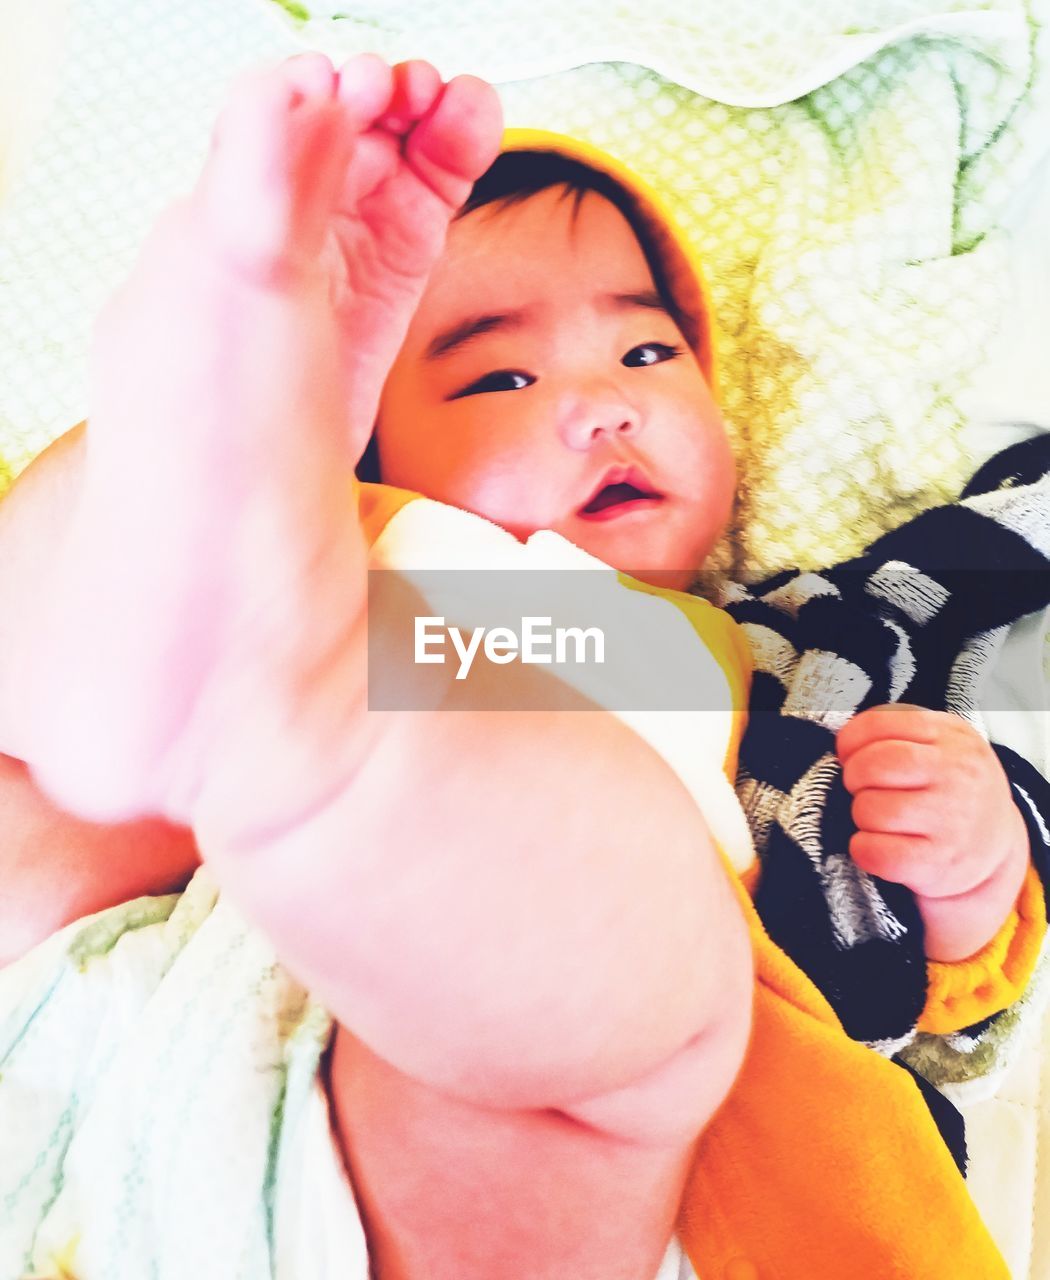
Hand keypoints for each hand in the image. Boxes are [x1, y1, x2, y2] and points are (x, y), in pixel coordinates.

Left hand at [837, 705, 1028, 959]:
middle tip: (864, 789)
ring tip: (879, 819)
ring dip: (861, 816)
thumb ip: (899, 733)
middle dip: (854, 778)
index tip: (848, 755)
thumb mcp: (943, 744)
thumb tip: (844, 747)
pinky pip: (876, 852)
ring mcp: (951, 822)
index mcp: (952, 737)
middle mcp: (956, 776)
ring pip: (870, 810)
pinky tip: (877, 845)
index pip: (879, 725)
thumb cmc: (953, 788)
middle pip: (870, 766)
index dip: (849, 741)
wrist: (996, 842)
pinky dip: (863, 849)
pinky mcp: (939, 863)